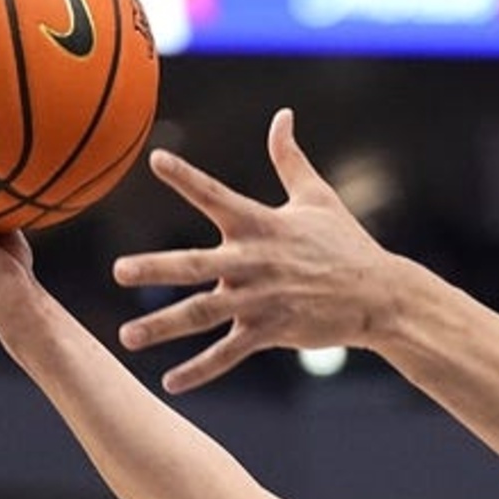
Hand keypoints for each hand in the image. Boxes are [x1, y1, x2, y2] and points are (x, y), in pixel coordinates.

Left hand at [110, 109, 399, 392]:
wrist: (379, 295)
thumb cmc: (345, 243)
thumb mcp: (317, 197)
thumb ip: (288, 158)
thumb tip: (282, 115)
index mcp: (260, 224)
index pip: (216, 195)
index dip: (187, 176)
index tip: (157, 159)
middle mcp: (253, 262)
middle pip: (195, 264)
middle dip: (155, 268)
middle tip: (118, 271)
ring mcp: (260, 299)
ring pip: (202, 314)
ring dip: (163, 326)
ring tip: (127, 338)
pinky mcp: (270, 331)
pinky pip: (228, 353)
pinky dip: (200, 370)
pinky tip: (171, 383)